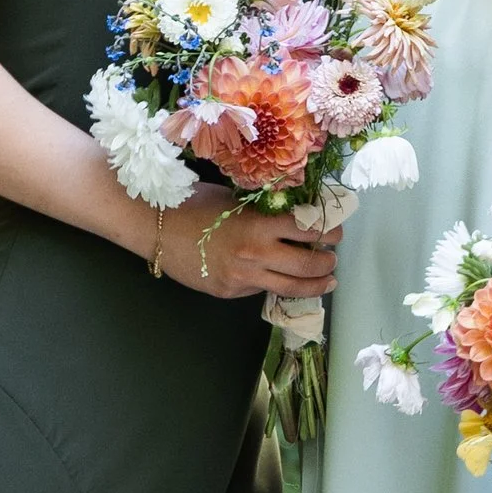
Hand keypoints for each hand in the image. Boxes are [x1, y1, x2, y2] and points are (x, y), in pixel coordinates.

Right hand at [161, 189, 341, 300]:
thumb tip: (297, 217)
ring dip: (315, 284)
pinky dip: (276, 283)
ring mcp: (242, 278)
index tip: (337, 228)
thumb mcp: (237, 201)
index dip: (329, 229)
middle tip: (333, 257)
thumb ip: (266, 212)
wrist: (155, 228)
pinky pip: (261, 289)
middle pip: (307, 265)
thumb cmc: (194, 204)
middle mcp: (255, 255)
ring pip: (291, 287)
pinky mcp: (229, 292)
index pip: (309, 230)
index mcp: (260, 225)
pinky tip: (283, 279)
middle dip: (327, 262)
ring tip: (328, 280)